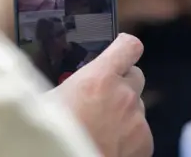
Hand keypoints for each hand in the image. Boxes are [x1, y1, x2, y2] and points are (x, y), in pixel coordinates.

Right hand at [55, 34, 152, 156]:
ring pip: (137, 104)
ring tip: (101, 126)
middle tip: (102, 95)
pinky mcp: (144, 143)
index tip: (119, 49)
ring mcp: (137, 120)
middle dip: (122, 82)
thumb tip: (63, 78)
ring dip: (124, 110)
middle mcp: (124, 95)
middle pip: (136, 74)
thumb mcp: (45, 101)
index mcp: (99, 78)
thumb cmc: (49, 135)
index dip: (125, 46)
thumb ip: (66, 84)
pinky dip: (129, 135)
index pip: (129, 46)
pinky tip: (109, 143)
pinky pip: (141, 130)